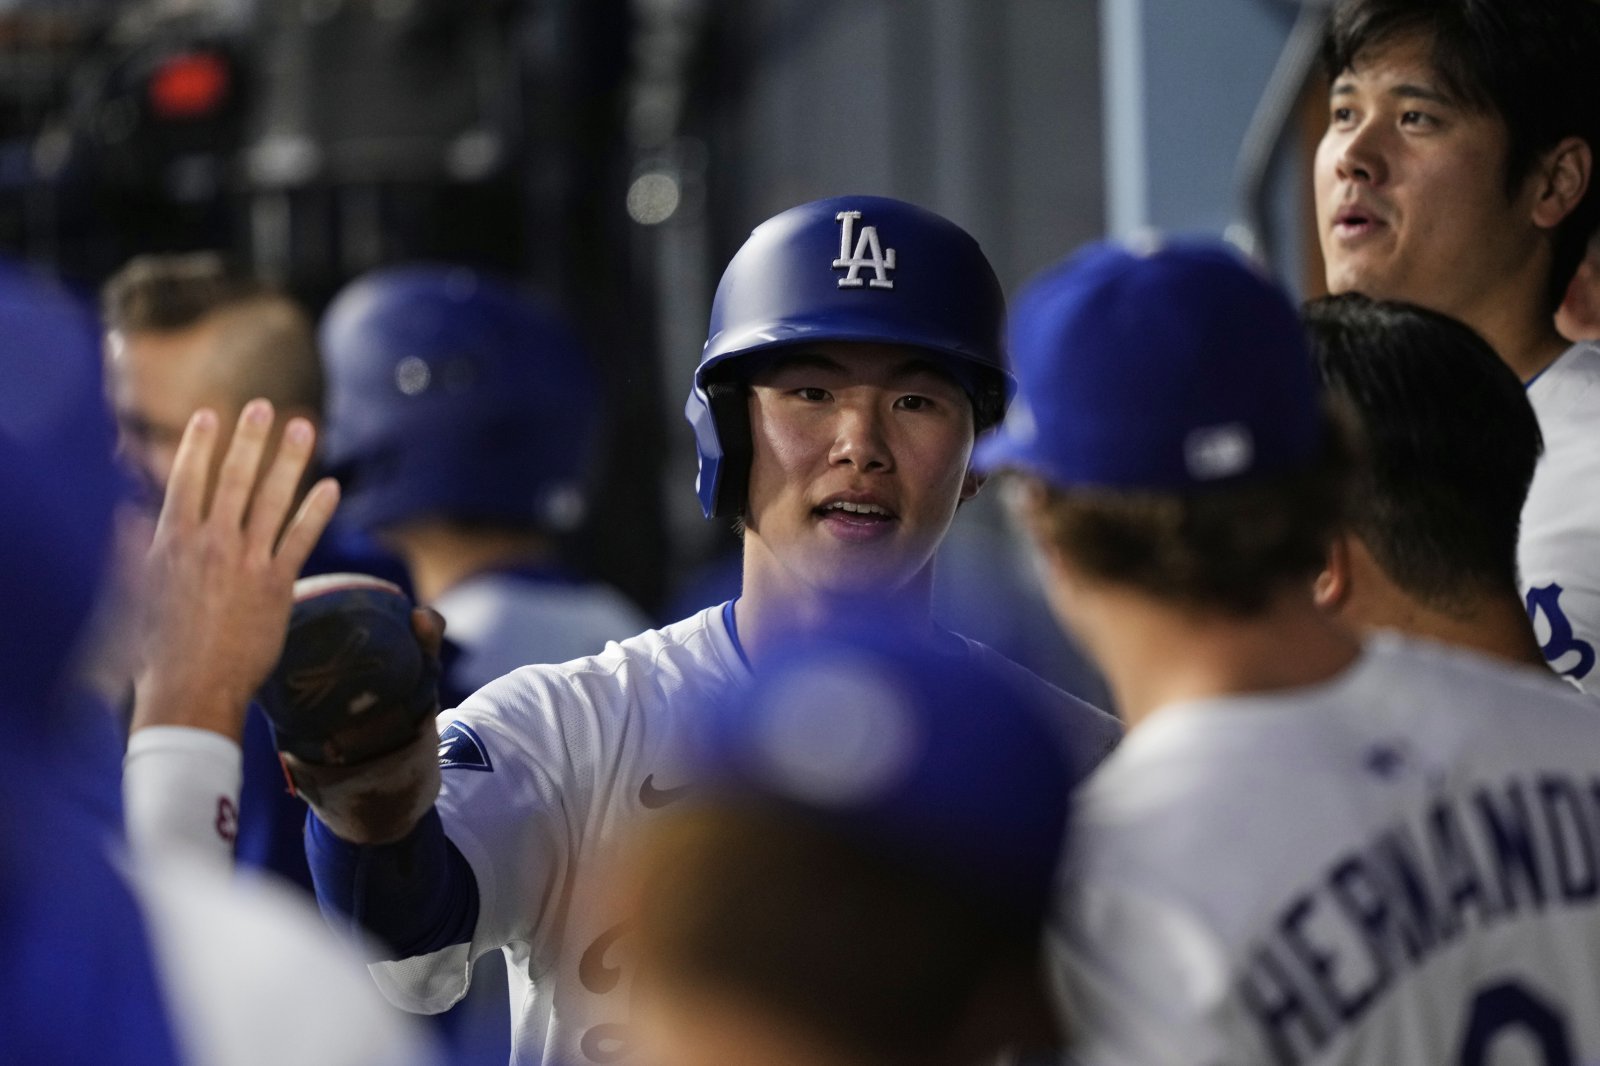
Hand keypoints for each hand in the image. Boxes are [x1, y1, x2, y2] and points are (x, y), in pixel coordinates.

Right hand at [132, 400, 339, 738]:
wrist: (191, 687)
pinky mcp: (277, 585)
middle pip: (235, 478)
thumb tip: (130, 517)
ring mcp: (247, 561)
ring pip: (273, 499)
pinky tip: (330, 486)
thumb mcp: (134, 593)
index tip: (209, 414)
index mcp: (171, 541)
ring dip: (290, 460)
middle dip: (250, 438)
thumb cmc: (157, 648)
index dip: (198, 444)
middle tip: (264, 406)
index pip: (186, 479)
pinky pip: (302, 538)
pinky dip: (317, 511)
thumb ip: (135, 550)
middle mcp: (212, 544)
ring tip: (304, 427)